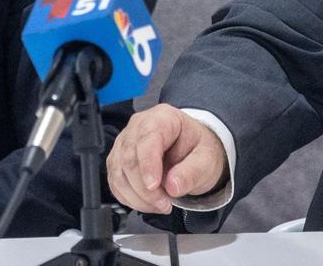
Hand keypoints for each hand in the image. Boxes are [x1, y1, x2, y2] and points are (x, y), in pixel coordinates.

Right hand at [106, 104, 228, 214]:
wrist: (192, 152)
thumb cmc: (197, 149)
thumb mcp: (206, 160)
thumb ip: (192, 172)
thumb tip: (173, 186)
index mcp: (163, 118)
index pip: (147, 137)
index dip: (148, 164)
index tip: (154, 186)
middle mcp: (138, 126)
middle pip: (128, 157)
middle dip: (144, 188)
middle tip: (165, 203)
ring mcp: (124, 142)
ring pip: (118, 172)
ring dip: (137, 196)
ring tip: (160, 204)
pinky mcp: (118, 161)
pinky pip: (115, 183)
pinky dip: (130, 198)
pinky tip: (148, 202)